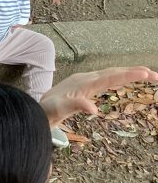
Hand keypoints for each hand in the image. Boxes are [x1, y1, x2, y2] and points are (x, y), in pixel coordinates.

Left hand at [40, 66, 157, 126]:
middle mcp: (85, 79)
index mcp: (84, 83)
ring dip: (128, 73)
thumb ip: (75, 107)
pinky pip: (105, 79)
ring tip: (147, 74)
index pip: (110, 77)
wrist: (36, 107)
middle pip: (114, 72)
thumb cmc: (47, 110)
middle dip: (135, 72)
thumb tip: (93, 109)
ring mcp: (84, 81)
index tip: (147, 74)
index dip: (129, 75)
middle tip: (155, 75)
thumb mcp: (59, 110)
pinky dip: (118, 77)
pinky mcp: (83, 85)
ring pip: (110, 74)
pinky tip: (123, 79)